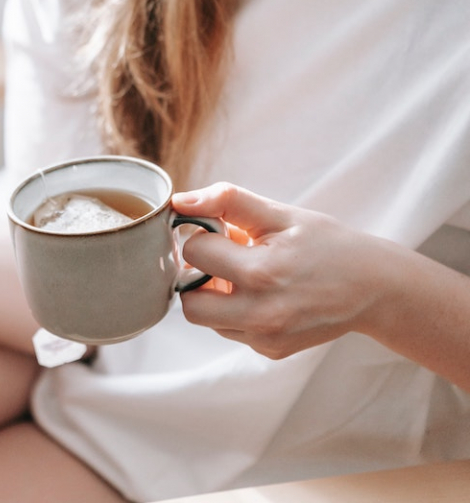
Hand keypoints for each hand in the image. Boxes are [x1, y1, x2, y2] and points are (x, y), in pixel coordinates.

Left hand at [172, 183, 384, 359]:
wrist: (372, 287)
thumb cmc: (325, 243)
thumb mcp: (279, 213)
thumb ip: (227, 201)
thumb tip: (180, 202)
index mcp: (261, 274)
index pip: (195, 252)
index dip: (204, 234)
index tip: (225, 229)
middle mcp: (260, 315)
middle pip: (189, 302)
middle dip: (197, 275)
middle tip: (224, 256)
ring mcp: (266, 339)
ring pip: (207, 320)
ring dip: (214, 295)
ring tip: (247, 273)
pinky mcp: (271, 352)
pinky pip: (231, 331)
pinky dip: (235, 311)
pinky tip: (263, 293)